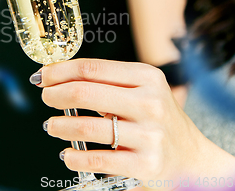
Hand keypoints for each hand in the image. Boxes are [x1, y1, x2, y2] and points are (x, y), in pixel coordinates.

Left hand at [34, 59, 234, 188]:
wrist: (191, 157)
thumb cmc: (155, 118)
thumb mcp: (141, 90)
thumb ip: (106, 81)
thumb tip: (57, 76)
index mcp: (147, 77)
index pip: (91, 68)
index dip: (60, 71)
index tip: (43, 76)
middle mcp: (150, 103)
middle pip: (85, 93)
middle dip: (55, 94)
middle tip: (45, 97)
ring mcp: (148, 135)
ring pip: (86, 127)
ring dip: (59, 126)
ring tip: (51, 125)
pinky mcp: (144, 165)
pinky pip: (97, 159)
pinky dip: (74, 157)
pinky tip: (67, 153)